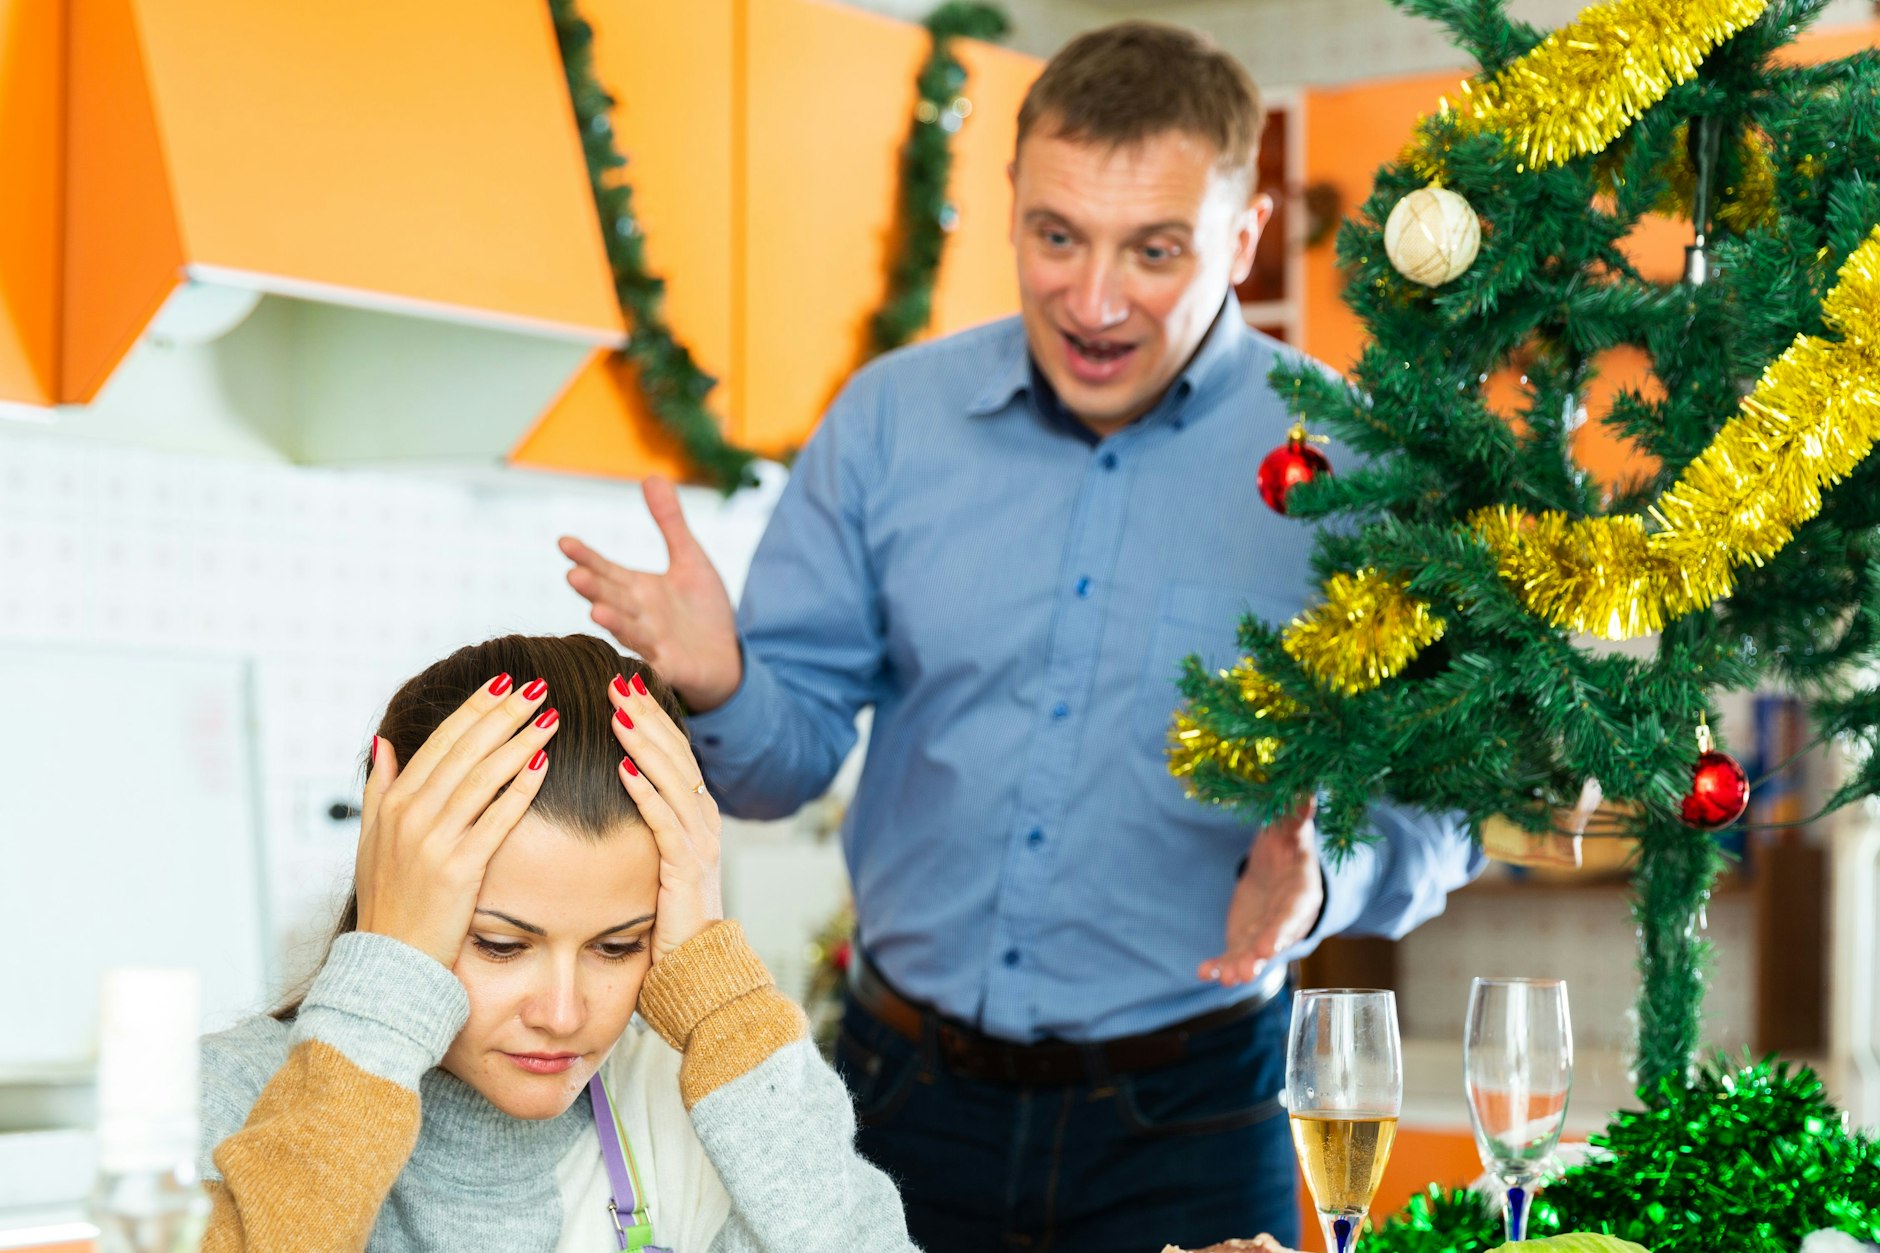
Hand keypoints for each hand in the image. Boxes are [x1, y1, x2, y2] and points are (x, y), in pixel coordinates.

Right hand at [355, 675, 559, 967]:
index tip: (505, 682)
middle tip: (537, 685)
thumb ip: (380, 788)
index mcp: (394, 803)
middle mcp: (410, 815)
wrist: (389, 964)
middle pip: (465, 750)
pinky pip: (495, 820)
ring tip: (550, 716)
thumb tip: (384, 742)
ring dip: (518, 742)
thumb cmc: (389, 901)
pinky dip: (519, 789)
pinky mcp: (458, 870)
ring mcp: (433, 841)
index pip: (442, 741)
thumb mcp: (372, 840)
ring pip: (482, 778)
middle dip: (503, 713)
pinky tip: (543, 764)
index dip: (475, 708)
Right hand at [560, 476, 741, 712]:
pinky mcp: (671, 668)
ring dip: (614, 622)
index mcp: (637, 589)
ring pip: (629, 631)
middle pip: (611, 598)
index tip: (564, 542)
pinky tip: (635, 663)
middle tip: (572, 575)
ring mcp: (652, 643)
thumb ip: (669, 522)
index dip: (586, 558)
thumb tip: (651, 475)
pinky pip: (655, 666)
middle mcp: (638, 615)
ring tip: (597, 611)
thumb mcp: (689, 559)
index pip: (606, 570)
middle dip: (593, 588)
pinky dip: (645, 664)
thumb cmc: (702, 610)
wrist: (726, 657)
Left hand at [608, 672, 724, 962]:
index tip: (623, 688)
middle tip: (617, 682)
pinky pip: (666, 822)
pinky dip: (645, 792)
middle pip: (677, 756)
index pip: (675, 755)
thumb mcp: (656, 866)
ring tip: (619, 712)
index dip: (651, 718)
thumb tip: (613, 796)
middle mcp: (703, 825)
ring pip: (674, 781)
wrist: (699, 976)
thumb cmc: (668, 926)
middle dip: (647, 716)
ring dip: (645, 744)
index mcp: (696, 819)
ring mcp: (700, 846)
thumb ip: (645, 830)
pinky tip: (623, 767)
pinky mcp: (687, 871)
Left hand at [1198, 797, 1322, 987]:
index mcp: (1301, 892)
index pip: (1292, 913)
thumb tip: (1304, 789)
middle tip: (1245, 971)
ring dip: (1240, 967)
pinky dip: (1218, 965)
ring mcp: (1265, 932)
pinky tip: (1203, 972)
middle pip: (1274, 940)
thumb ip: (1297, 815)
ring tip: (1226, 979)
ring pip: (1253, 954)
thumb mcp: (1293, 829)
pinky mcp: (1247, 939)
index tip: (1269, 947)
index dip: (1281, 931)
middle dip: (1260, 956)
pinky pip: (1233, 955)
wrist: (1279, 865)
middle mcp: (1285, 919)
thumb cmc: (1289, 845)